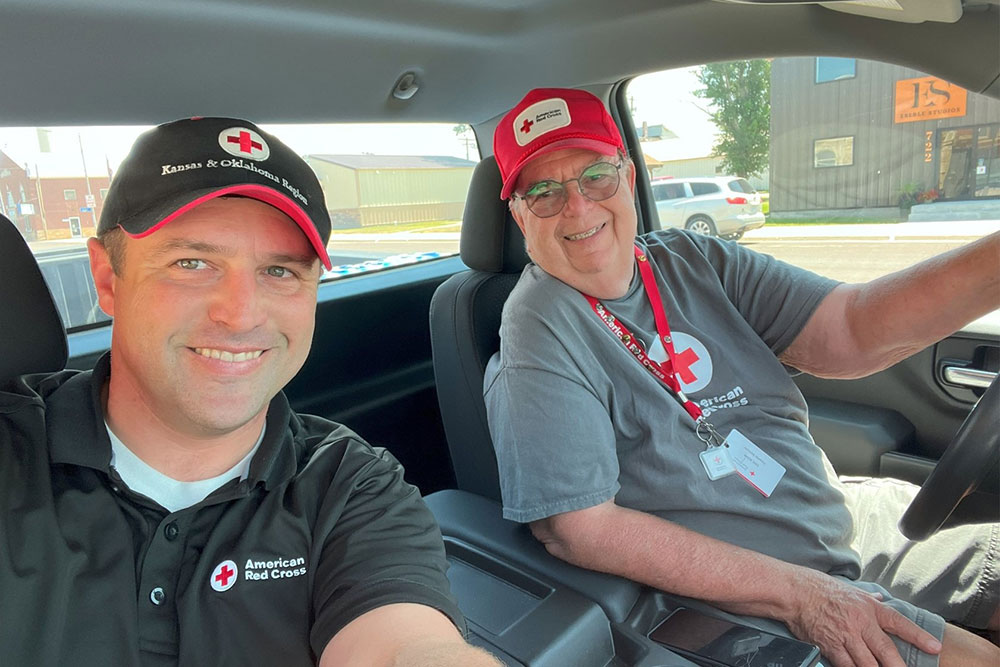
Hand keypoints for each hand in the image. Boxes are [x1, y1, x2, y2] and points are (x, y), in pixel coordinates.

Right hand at [786, 571, 941, 666]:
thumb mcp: (851, 590)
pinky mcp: (830, 647)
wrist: (796, 592)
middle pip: (887, 652)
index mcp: (869, 608)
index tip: (934, 647)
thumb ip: (869, 599)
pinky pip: (846, 666)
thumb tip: (883, 599)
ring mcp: (846, 637)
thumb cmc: (821, 589)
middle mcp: (861, 623)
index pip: (900, 623)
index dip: (919, 636)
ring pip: (868, 664)